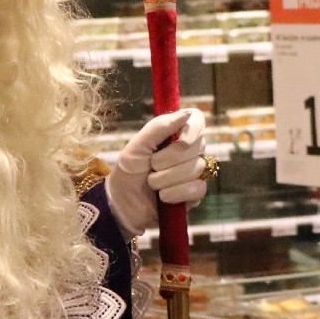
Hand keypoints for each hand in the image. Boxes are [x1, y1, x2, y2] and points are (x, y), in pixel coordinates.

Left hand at [105, 109, 208, 239]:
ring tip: (152, 184)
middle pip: (198, 145)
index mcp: (175, 134)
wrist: (121, 205)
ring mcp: (194, 173)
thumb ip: (159, 127)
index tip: (182, 140)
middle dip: (170, 159)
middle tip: (152, 166)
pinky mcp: (195, 194)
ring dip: (168, 178)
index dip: (194, 128)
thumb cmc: (128, 172)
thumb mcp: (137, 146)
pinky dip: (177, 193)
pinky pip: (198, 188)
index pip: (197, 120)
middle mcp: (189, 151)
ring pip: (197, 168)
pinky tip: (163, 197)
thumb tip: (187, 113)